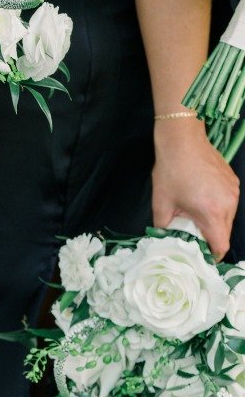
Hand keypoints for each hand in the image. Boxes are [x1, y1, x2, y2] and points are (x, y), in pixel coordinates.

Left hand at [152, 117, 238, 259]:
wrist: (182, 140)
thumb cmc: (171, 170)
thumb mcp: (161, 204)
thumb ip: (164, 227)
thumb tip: (164, 239)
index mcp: (212, 212)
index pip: (221, 245)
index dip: (211, 255)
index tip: (200, 256)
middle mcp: (228, 203)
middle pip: (225, 233)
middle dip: (210, 238)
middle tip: (192, 236)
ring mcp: (233, 192)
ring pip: (228, 218)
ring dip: (214, 221)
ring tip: (195, 215)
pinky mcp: (233, 182)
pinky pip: (228, 203)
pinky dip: (217, 207)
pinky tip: (201, 199)